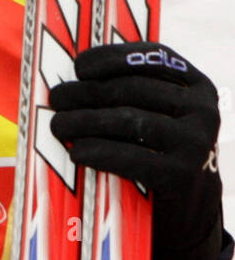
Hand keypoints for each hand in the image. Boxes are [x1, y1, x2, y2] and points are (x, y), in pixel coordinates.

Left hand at [49, 42, 224, 259]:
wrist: (192, 203)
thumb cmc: (161, 145)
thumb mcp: (161, 110)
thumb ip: (132, 86)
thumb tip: (74, 75)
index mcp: (197, 84)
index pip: (154, 57)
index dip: (113, 57)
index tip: (79, 66)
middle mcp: (202, 109)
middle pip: (133, 90)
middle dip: (87, 92)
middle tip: (56, 98)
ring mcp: (196, 142)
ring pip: (129, 121)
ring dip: (84, 121)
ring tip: (58, 125)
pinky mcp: (183, 175)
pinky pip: (132, 158)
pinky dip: (99, 152)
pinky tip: (77, 152)